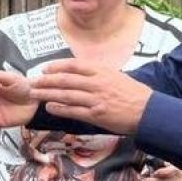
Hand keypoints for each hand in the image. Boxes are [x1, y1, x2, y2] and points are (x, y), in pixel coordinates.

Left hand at [29, 60, 152, 134]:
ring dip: (48, 94)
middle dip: (46, 81)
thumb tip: (80, 74)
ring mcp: (96, 99)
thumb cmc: (133, 94)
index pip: (74, 65)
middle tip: (32, 82)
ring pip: (66, 95)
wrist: (148, 111)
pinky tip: (50, 108)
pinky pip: (73, 111)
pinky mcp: (96, 115)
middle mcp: (97, 83)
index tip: (45, 69)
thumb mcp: (116, 76)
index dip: (57, 66)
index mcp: (101, 71)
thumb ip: (98, 75)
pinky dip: (60, 109)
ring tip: (35, 94)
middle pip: (65, 80)